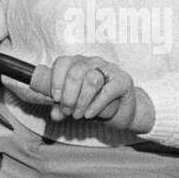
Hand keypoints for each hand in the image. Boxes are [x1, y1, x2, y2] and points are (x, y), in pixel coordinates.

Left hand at [30, 55, 155, 132]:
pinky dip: (96, 105)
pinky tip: (89, 115)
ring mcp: (110, 69)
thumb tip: (54, 115)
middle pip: (76, 72)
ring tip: (78, 115)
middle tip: (67, 111)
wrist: (123, 110)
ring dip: (82, 100)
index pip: (63, 62)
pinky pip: (108, 91)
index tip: (55, 98)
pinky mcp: (124, 81)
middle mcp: (94, 62)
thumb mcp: (75, 105)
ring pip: (92, 79)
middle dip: (68, 95)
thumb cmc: (95, 103)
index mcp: (78, 63)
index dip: (56, 80)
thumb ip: (62, 108)